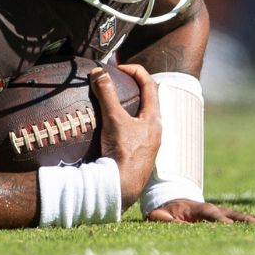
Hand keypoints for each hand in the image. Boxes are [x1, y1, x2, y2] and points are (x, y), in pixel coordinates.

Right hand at [90, 64, 160, 209]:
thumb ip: (107, 94)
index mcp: (154, 118)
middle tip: (116, 83)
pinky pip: (135, 131)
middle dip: (133, 88)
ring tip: (111, 103)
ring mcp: (149, 144)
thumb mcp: (114, 119)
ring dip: (129, 107)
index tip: (119, 68)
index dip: (136, 71)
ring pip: (142, 117)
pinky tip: (110, 128)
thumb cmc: (123, 152)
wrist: (123, 187)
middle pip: (148, 100)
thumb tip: (99, 72)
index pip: (150, 84)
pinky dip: (124, 123)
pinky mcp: (140, 154)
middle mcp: (155, 130)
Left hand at [146, 199, 254, 223]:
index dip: (219, 219)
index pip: (210, 212)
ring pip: (242, 216)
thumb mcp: (159, 215)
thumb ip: (162, 218)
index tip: (229, 226)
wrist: (175, 202)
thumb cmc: (167, 211)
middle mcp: (215, 208)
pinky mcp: (229, 217)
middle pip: (232, 213)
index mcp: (198, 208)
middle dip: (245, 219)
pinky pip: (245, 219)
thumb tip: (168, 220)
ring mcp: (223, 212)